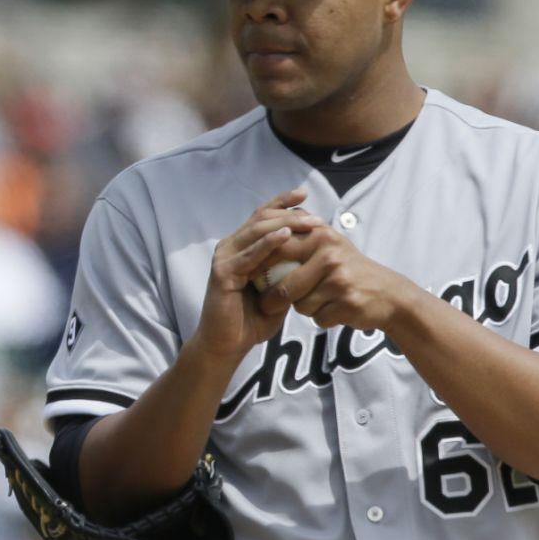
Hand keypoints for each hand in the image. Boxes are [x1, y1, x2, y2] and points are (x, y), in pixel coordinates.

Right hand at [190, 188, 321, 362]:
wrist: (227, 345)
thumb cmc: (252, 319)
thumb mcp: (277, 289)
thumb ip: (288, 270)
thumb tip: (316, 252)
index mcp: (241, 247)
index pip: (262, 216)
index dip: (282, 202)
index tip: (305, 194)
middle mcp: (230, 247)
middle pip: (261, 219)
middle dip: (290, 214)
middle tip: (315, 217)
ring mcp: (224, 258)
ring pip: (256, 231)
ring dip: (285, 224)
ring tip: (308, 223)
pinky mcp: (222, 273)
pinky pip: (249, 255)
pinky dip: (268, 244)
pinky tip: (286, 237)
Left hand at [270, 225, 412, 331]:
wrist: (388, 293)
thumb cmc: (350, 267)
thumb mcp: (330, 242)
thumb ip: (300, 235)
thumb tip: (263, 231)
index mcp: (321, 236)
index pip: (277, 250)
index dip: (259, 267)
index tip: (250, 278)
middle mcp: (330, 255)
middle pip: (283, 287)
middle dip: (271, 300)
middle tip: (266, 305)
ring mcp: (339, 280)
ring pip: (300, 306)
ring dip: (303, 309)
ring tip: (317, 300)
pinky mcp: (347, 303)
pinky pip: (318, 318)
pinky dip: (321, 318)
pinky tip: (333, 309)